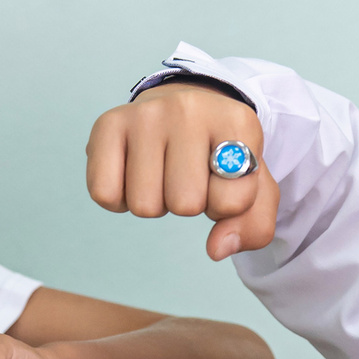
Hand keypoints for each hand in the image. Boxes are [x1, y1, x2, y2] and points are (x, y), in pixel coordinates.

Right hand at [86, 83, 277, 260]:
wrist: (182, 110)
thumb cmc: (218, 154)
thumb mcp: (252, 185)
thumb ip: (253, 226)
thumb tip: (216, 249)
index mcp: (238, 121)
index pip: (231, 201)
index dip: (225, 204)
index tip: (220, 177)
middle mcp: (190, 109)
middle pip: (184, 204)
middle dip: (187, 203)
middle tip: (187, 175)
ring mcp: (146, 114)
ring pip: (144, 205)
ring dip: (154, 202)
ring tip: (162, 172)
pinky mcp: (109, 123)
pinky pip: (104, 194)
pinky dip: (119, 199)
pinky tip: (133, 174)